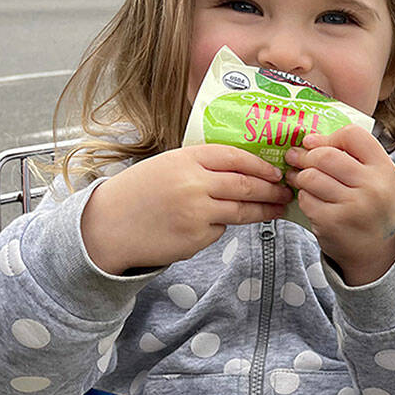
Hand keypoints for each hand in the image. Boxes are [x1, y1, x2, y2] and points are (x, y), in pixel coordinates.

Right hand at [82, 145, 291, 274]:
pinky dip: (224, 225)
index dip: (261, 165)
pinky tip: (219, 223)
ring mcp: (197, 212)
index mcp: (187, 159)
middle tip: (285, 192)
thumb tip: (245, 169)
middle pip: (246, 185)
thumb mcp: (168, 164)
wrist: (108, 225)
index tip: (275, 171)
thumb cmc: (139, 192)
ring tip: (276, 209)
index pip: (236, 157)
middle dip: (271, 190)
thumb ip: (202, 164)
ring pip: (242, 211)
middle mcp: (194, 184)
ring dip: (264, 211)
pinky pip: (221, 230)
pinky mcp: (196, 237)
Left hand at [284, 125, 394, 285]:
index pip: (353, 135)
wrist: (377, 251)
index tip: (316, 143)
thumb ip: (354, 157)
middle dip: (305, 155)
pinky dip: (303, 198)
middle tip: (295, 157)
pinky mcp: (333, 223)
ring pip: (311, 177)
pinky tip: (310, 199)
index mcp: (384, 169)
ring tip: (299, 178)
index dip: (329, 137)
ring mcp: (352, 206)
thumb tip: (311, 140)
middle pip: (326, 155)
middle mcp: (372, 186)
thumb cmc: (372, 207)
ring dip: (300, 177)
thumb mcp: (377, 179)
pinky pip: (306, 199)